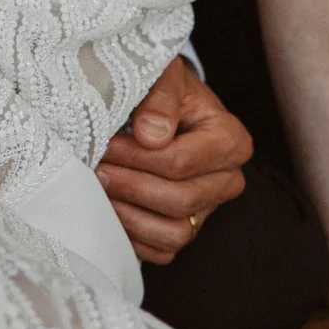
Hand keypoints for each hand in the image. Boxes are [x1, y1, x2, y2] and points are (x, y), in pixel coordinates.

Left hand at [95, 57, 251, 264]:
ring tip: (101, 190)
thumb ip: (159, 98)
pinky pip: (162, 251)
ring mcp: (208, 209)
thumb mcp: (163, 77)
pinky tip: (109, 210)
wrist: (160, 108)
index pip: (182, 162)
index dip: (138, 157)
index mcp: (231, 140)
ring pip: (174, 233)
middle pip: (179, 199)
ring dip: (130, 215)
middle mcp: (227, 180)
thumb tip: (150, 135)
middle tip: (97, 168)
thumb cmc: (162, 90)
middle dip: (131, 185)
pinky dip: (133, 237)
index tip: (107, 144)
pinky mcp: (186, 229)